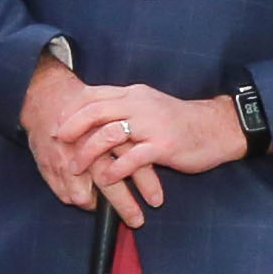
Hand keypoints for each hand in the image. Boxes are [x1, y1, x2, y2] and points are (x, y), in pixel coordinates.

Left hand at [24, 62, 233, 223]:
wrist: (217, 129)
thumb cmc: (182, 122)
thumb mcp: (151, 107)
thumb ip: (126, 109)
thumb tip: (97, 117)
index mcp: (134, 94)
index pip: (94, 95)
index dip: (71, 109)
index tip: (55, 122)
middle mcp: (140, 105)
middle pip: (95, 111)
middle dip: (71, 128)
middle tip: (56, 143)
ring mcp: (152, 125)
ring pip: (109, 135)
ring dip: (87, 153)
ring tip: (75, 167)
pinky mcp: (163, 146)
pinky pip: (131, 159)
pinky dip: (114, 170)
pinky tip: (105, 179)